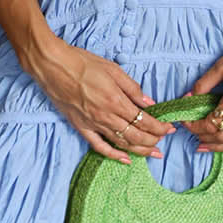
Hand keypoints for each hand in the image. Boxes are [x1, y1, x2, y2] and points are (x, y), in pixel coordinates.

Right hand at [27, 38, 174, 164]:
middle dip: (153, 140)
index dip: (160, 127)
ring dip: (139, 150)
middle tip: (164, 141)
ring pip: (121, 143)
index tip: (169, 128)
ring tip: (152, 153)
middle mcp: (106, 116)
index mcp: (116, 101)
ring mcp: (93, 124)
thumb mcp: (113, 69)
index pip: (144, 121)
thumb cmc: (82, 63)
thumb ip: (132, 88)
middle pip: (136, 136)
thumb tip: (149, 102)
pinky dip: (114, 155)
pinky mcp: (81, 127)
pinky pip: (99, 146)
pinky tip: (125, 159)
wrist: (53, 66)